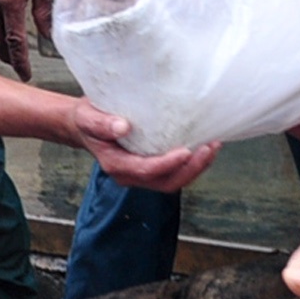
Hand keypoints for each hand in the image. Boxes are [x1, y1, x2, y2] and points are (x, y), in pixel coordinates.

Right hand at [73, 100, 218, 191]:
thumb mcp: (87, 116)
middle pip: (166, 182)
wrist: (86, 125)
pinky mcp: (152, 167)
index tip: (185, 151)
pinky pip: (175, 172)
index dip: (167, 164)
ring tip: (213, 146)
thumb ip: (101, 123)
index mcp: (115, 164)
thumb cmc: (87, 119)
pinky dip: (193, 163)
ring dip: (196, 167)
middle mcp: (130, 174)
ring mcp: (142, 173)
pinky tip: (205, 146)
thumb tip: (123, 127)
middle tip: (209, 147)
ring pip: (174, 180)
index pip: (145, 170)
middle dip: (191, 169)